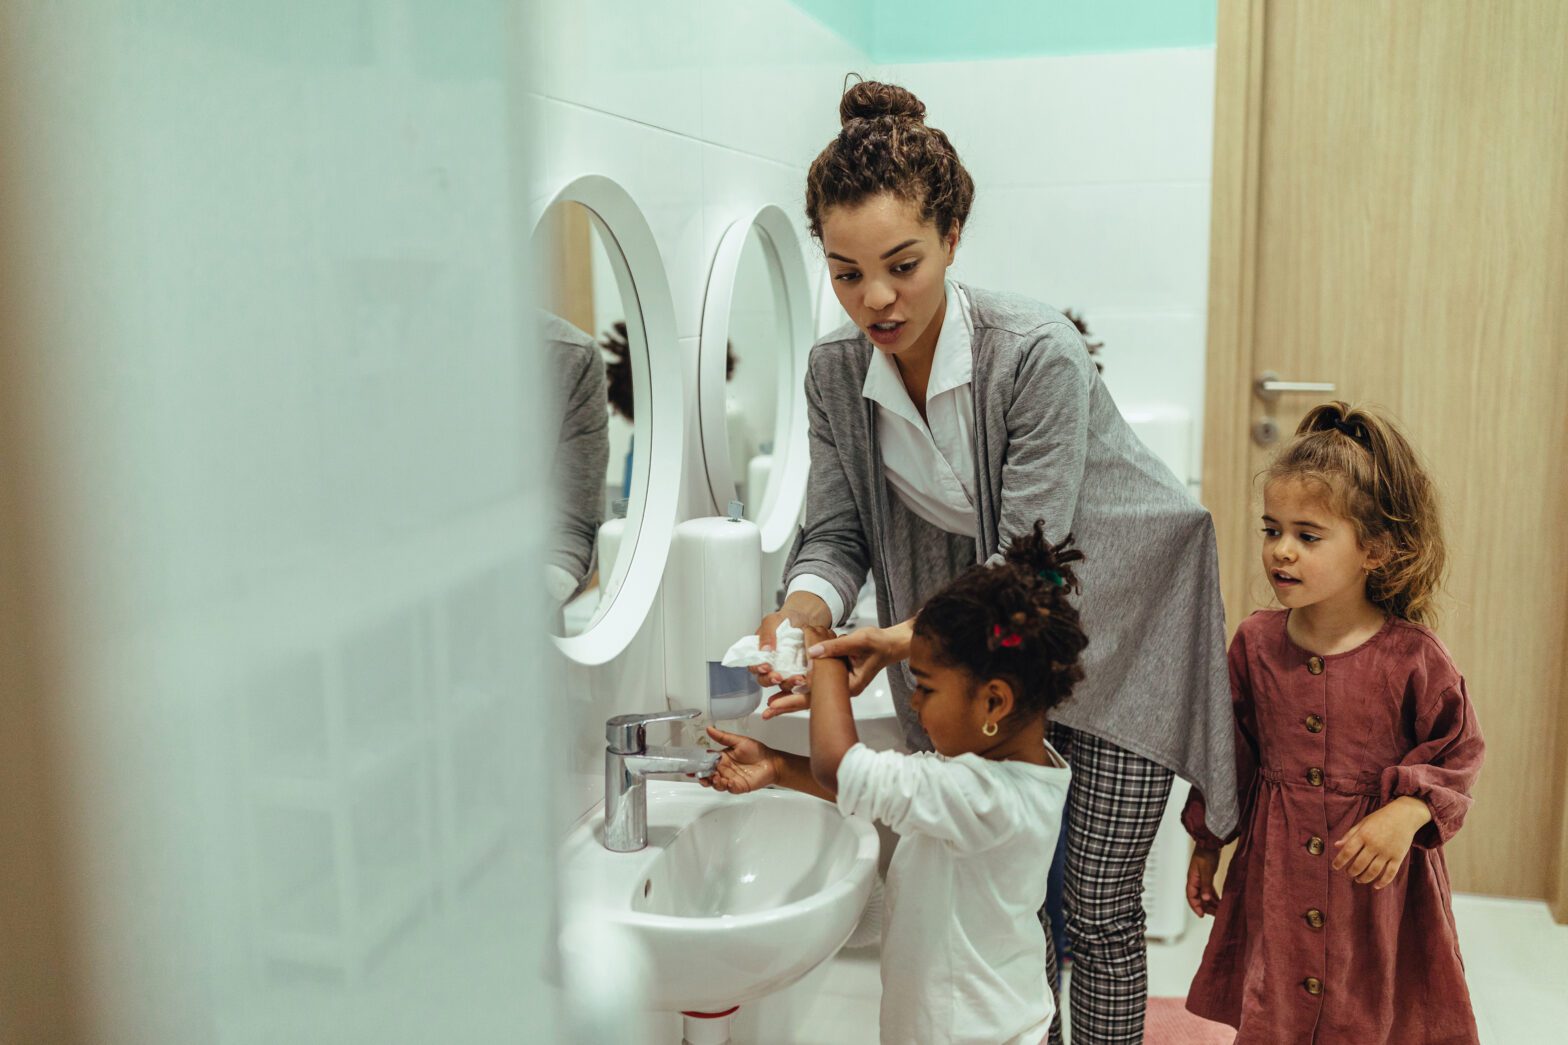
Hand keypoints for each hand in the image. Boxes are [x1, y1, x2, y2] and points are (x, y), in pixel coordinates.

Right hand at [701, 726, 779, 794]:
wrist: (771, 762)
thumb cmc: (757, 750)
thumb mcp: (739, 741)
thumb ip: (723, 737)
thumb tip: (709, 728)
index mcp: (722, 758)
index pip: (706, 762)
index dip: (698, 765)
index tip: (690, 767)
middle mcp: (724, 770)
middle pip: (708, 776)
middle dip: (702, 777)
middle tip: (701, 776)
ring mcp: (730, 779)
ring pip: (716, 784)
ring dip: (713, 782)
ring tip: (716, 778)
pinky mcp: (738, 787)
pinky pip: (728, 789)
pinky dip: (725, 786)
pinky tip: (727, 782)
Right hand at [750, 594, 830, 692]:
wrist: (807, 618)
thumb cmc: (786, 620)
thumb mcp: (772, 621)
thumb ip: (766, 634)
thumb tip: (764, 650)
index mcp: (760, 654)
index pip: (754, 666)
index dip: (757, 668)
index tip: (765, 666)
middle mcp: (771, 665)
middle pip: (766, 680)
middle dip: (771, 680)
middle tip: (778, 677)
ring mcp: (786, 671)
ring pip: (783, 684)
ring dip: (788, 684)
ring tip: (797, 679)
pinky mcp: (799, 673)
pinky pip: (798, 683)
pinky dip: (801, 683)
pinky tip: (806, 678)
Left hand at [762, 622, 906, 719]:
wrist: (889, 644)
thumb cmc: (877, 644)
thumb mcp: (858, 641)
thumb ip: (836, 647)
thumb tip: (811, 652)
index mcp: (847, 686)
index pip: (815, 697)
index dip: (793, 700)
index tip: (776, 705)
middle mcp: (842, 690)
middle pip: (811, 701)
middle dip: (788, 705)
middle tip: (767, 712)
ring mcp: (839, 685)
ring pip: (812, 695)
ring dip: (792, 698)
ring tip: (772, 705)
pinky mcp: (838, 678)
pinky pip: (817, 686)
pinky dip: (801, 687)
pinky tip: (788, 687)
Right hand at [1186, 847, 1221, 916]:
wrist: (1210, 844)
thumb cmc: (1206, 854)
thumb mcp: (1206, 871)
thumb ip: (1206, 885)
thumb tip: (1205, 899)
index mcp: (1192, 879)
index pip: (1191, 896)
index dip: (1196, 906)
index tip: (1201, 915)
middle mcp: (1195, 880)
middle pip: (1198, 897)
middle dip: (1205, 907)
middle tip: (1214, 914)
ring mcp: (1201, 879)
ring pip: (1204, 894)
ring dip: (1210, 902)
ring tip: (1218, 909)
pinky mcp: (1207, 876)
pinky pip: (1208, 890)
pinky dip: (1213, 896)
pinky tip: (1219, 900)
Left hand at [1333, 797, 1430, 888]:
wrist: (1404, 816)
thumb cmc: (1380, 818)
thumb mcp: (1363, 823)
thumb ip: (1350, 835)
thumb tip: (1336, 846)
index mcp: (1363, 834)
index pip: (1347, 851)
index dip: (1339, 861)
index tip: (1335, 867)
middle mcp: (1374, 844)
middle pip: (1359, 864)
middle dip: (1351, 872)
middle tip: (1349, 873)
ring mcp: (1387, 852)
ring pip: (1373, 871)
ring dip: (1364, 878)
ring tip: (1358, 879)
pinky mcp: (1398, 857)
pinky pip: (1390, 873)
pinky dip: (1382, 882)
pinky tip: (1376, 886)